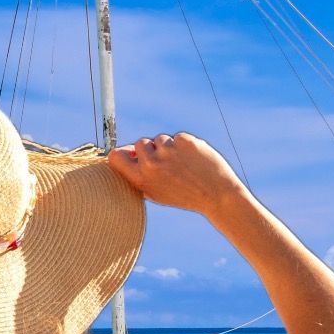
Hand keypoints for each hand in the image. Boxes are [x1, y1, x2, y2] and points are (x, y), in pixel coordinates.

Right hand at [108, 133, 247, 215]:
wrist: (217, 196)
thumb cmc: (185, 196)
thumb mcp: (156, 193)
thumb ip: (139, 175)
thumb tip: (126, 152)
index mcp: (141, 180)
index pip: (116, 156)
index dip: (123, 153)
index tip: (131, 155)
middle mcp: (152, 164)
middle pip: (140, 143)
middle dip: (152, 149)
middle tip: (168, 164)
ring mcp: (168, 151)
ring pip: (160, 139)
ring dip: (170, 148)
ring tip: (184, 165)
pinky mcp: (184, 141)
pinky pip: (178, 138)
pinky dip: (185, 146)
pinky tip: (194, 160)